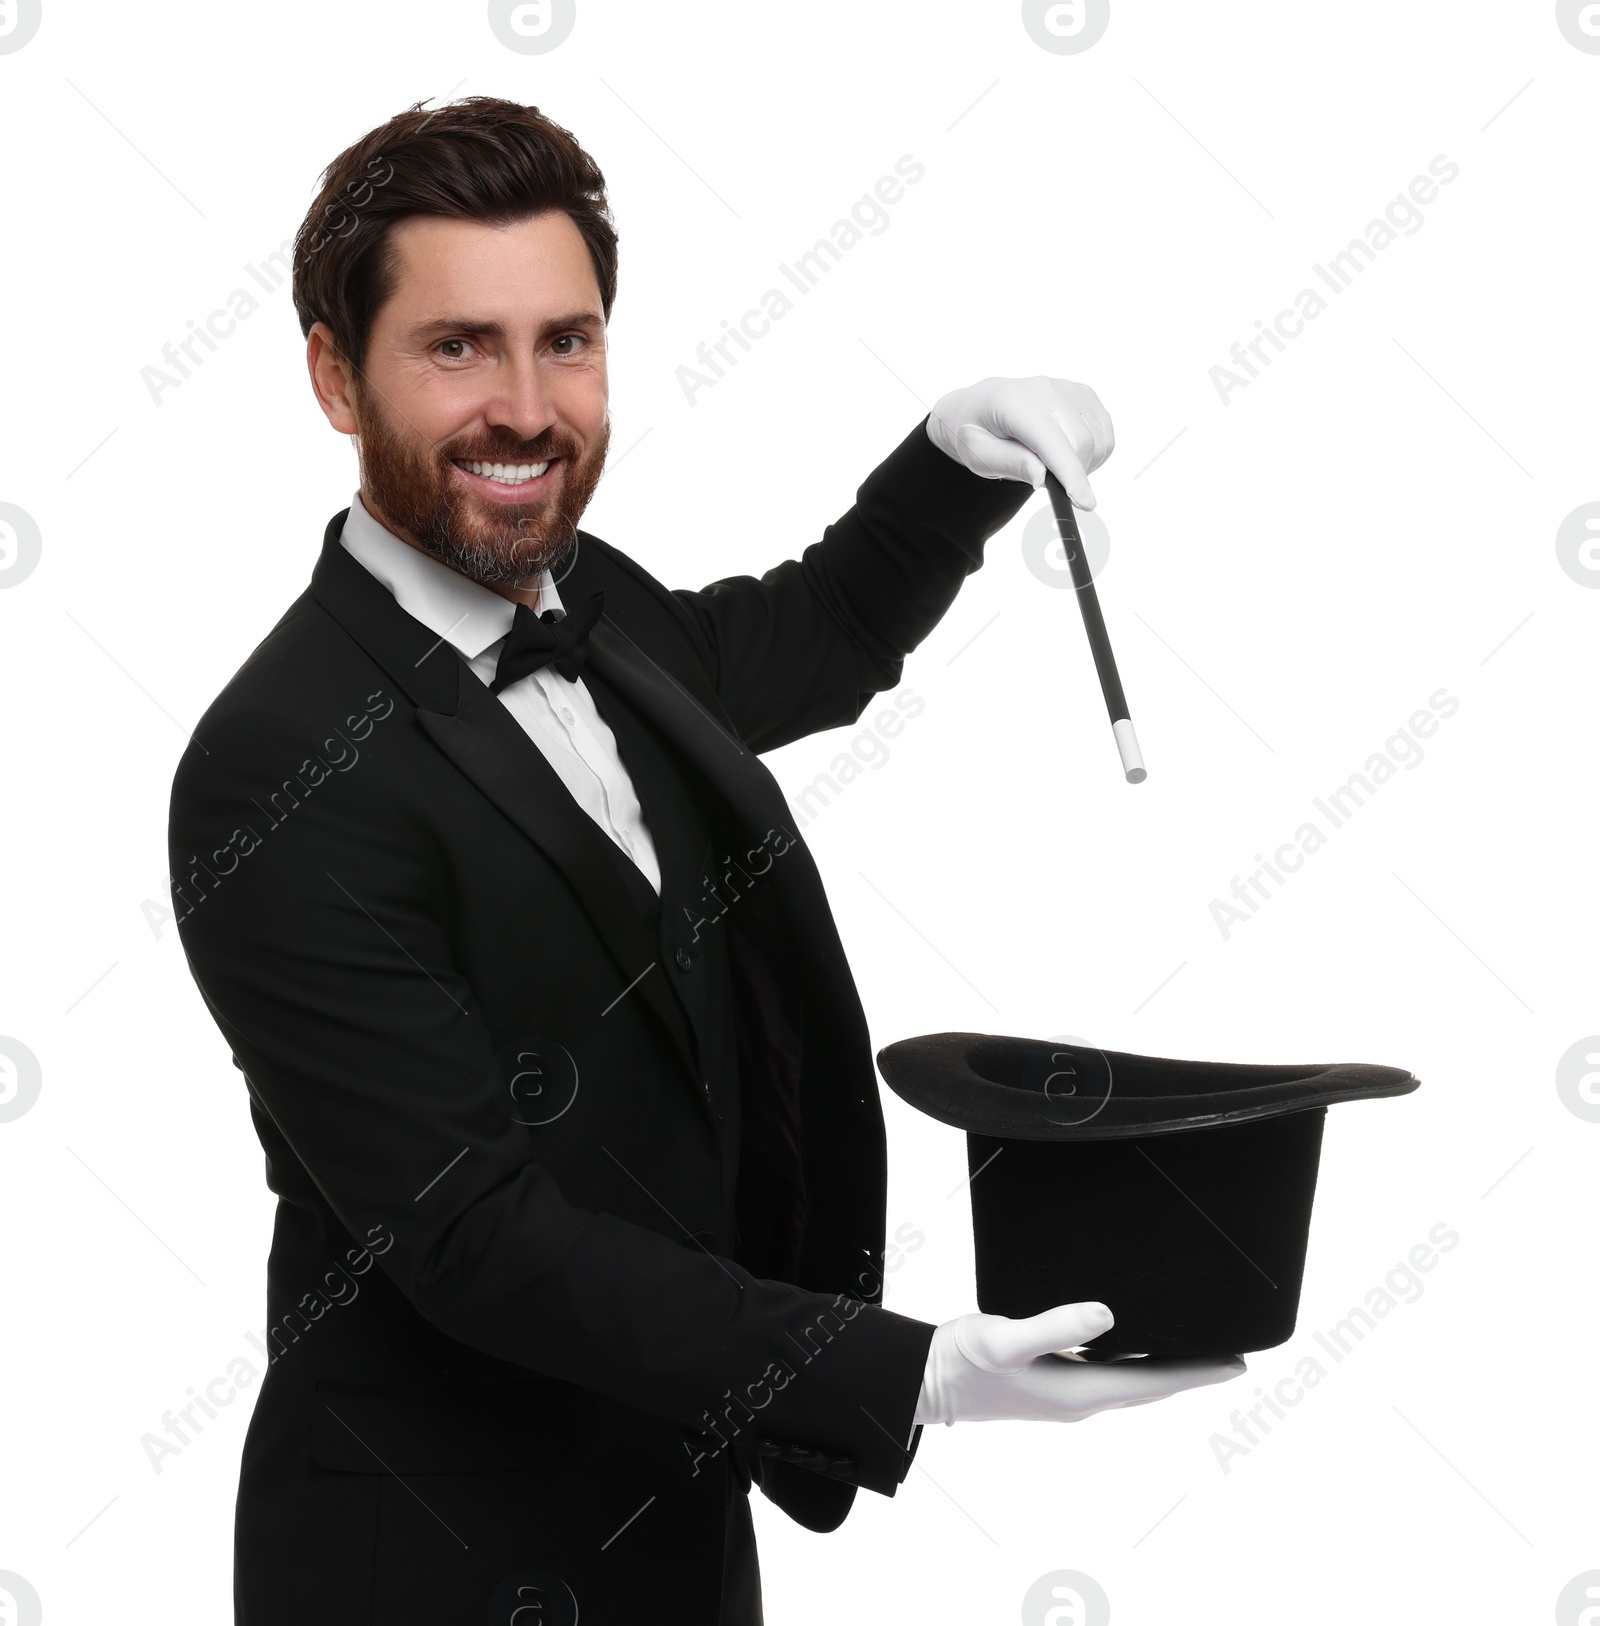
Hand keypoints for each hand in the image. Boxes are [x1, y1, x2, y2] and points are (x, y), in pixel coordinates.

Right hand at [913, 1301, 1244, 1426]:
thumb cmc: (962, 1362)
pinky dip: (1133, 1361)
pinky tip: (1131, 1342)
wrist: (925, 1381)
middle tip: (1231, 1356)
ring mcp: (1066, 1395)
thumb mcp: (1005, 1339)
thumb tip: (1107, 1315)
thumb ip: (1055, 1327)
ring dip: (1164, 1368)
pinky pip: (1108, 1374)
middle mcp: (1080, 1399)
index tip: (1237, 1365)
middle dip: (1191, 1371)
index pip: (1154, 1382)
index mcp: (1078, 1392)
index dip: (1197, 1373)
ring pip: (1131, 1381)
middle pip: (1151, 1385)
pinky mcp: (1051, 1384)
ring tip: (1193, 1348)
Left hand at [925, 375, 1114, 508]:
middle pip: (1080, 442)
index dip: (1071, 474)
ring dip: (1083, 465)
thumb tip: (1042, 477)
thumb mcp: (979, 456)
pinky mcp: (1082, 394)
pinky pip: (1104, 432)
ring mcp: (1066, 387)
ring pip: (1097, 439)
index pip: (1051, 441)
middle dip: (1072, 475)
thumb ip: (1011, 464)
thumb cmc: (976, 434)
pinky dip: (1094, 453)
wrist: (979, 407)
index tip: (1085, 504)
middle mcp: (1044, 388)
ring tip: (1053, 466)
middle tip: (1047, 483)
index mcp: (1012, 402)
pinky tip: (1068, 455)